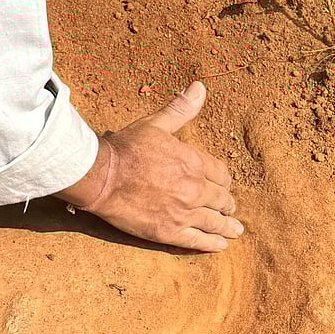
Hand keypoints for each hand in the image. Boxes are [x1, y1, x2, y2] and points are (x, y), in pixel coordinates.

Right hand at [56, 81, 241, 251]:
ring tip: (234, 231)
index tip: (224, 186)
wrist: (100, 176)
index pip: (221, 174)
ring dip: (227, 227)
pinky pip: (197, 240)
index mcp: (193, 162)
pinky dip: (211, 244)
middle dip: (227, 205)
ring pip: (214, 221)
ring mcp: (183, 212)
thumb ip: (181, 110)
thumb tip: (200, 87)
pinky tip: (220, 246)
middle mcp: (194, 188)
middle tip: (230, 211)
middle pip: (221, 199)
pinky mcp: (168, 232)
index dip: (224, 181)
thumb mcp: (156, 124)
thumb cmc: (126, 148)